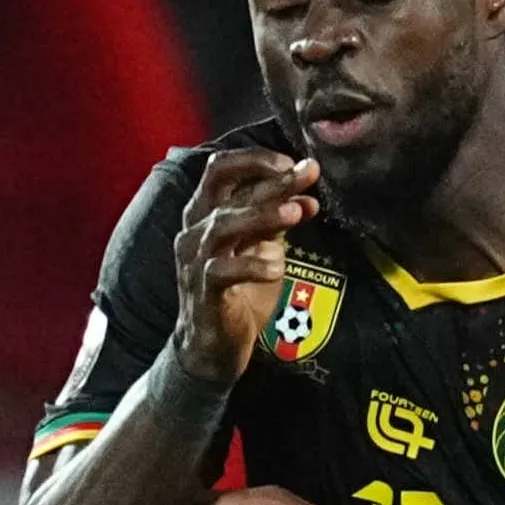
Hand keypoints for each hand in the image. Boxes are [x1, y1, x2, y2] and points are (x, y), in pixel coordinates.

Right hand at [172, 150, 320, 383]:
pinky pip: (221, 271)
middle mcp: (195, 229)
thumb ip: (278, 223)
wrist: (214, 342)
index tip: (294, 163)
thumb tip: (309, 199)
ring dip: (261, 215)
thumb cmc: (239, 289)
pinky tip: (277, 268)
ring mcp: (195, 259)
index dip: (256, 161)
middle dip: (269, 180)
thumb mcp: (262, 248)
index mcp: (207, 212)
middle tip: (306, 174)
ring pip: (222, 225)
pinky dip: (251, 266)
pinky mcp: (202, 290)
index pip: (222, 170)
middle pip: (226, 192)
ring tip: (296, 213)